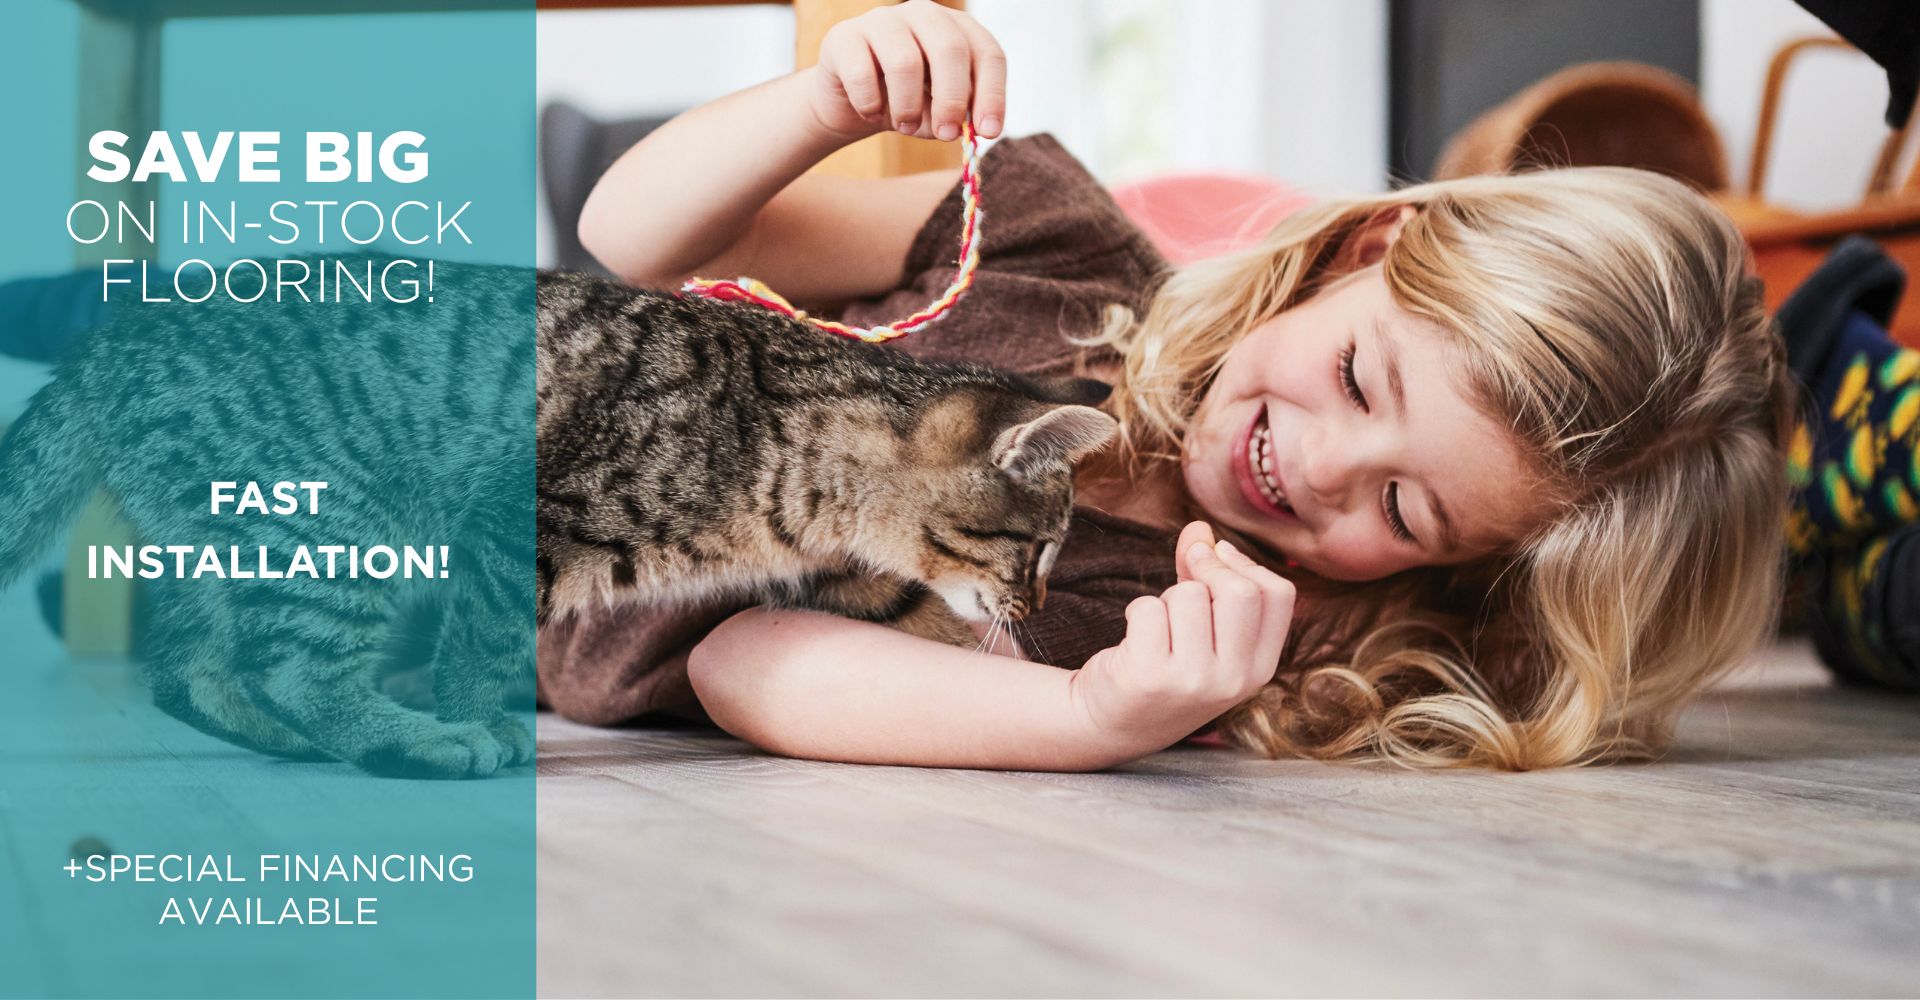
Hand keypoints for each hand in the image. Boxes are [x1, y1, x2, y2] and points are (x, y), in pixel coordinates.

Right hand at [807, 0, 1006, 142]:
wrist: (850, 103)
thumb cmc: (904, 104)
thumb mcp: (937, 114)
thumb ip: (955, 117)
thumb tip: (966, 128)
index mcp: (956, 29)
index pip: (986, 53)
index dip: (992, 94)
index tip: (988, 133)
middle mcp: (923, 14)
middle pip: (950, 48)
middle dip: (952, 98)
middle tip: (946, 135)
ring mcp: (882, 20)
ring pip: (905, 62)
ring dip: (908, 107)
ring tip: (904, 127)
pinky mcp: (845, 36)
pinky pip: (862, 74)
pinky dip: (870, 104)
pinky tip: (871, 113)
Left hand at [1071, 521, 1296, 754]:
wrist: (1113, 723)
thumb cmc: (1165, 666)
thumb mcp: (1203, 631)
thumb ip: (1206, 577)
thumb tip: (1199, 527)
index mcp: (1260, 668)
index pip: (1280, 594)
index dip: (1245, 563)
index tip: (1217, 556)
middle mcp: (1234, 680)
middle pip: (1240, 591)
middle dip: (1207, 568)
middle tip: (1183, 576)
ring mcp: (1193, 682)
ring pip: (1188, 595)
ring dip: (1165, 597)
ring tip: (1158, 626)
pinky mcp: (1150, 677)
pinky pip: (1148, 608)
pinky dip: (1137, 611)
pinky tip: (1136, 639)